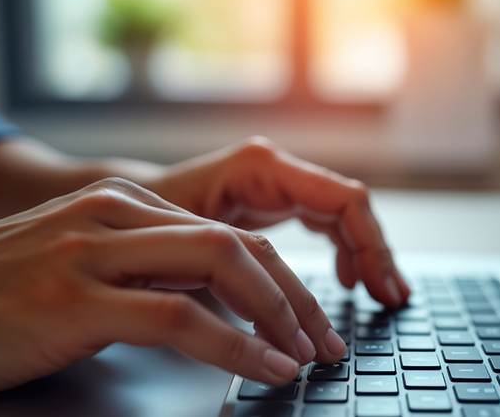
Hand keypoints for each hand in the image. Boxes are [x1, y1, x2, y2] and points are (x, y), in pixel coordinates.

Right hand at [0, 178, 346, 396]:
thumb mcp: (74, 272)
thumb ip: (138, 279)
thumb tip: (209, 315)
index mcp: (119, 206)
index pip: (229, 233)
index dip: (282, 279)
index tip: (307, 323)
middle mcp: (113, 215)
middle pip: (239, 243)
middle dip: (295, 296)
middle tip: (323, 343)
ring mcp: (92, 251)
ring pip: (220, 263)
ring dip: (279, 315)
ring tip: (305, 357)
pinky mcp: (71, 296)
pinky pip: (179, 314)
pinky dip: (235, 344)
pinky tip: (263, 368)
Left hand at [145, 137, 410, 306]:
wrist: (107, 210)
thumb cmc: (135, 228)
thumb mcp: (185, 256)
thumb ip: (234, 282)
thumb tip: (275, 332)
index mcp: (260, 168)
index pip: (343, 201)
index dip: (370, 248)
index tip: (379, 290)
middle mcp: (273, 168)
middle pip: (350, 207)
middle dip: (376, 253)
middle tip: (392, 298)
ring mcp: (273, 181)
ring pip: (341, 215)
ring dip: (364, 255)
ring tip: (381, 296)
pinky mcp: (269, 199)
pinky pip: (323, 221)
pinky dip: (341, 251)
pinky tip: (345, 282)